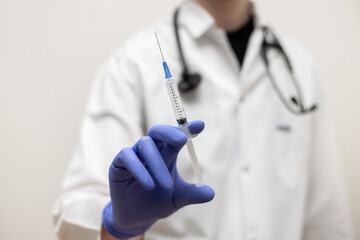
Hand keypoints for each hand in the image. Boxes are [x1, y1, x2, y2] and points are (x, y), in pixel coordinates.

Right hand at [102, 120, 214, 238]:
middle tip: (182, 140)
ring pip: (145, 144)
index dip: (187, 129)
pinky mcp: (118, 164)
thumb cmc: (159, 203)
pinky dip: (139, 169)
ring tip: (167, 186)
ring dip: (157, 163)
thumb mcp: (178, 199)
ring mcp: (134, 155)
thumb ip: (192, 194)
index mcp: (166, 153)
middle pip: (157, 131)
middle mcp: (150, 150)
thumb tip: (211, 193)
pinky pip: (127, 156)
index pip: (176, 136)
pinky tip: (149, 184)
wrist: (137, 219)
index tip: (200, 125)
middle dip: (170, 132)